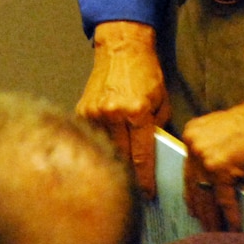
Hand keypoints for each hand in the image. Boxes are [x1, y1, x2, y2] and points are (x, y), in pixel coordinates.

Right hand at [76, 22, 169, 197]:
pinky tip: (106, 154)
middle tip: (137, 193)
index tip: (149, 194)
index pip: (142, 155)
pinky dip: (101, 146)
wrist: (121, 49)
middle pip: (121, 157)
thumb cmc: (145, 73)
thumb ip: (157, 128)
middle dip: (130, 176)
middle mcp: (113, 113)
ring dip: (113, 163)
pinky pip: (92, 137)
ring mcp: (94, 113)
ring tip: (121, 178)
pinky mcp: (82, 111)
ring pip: (104, 149)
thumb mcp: (161, 100)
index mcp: (136, 111)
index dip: (145, 178)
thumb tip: (154, 155)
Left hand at [181, 101, 243, 230]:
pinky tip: (234, 227)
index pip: (189, 170)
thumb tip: (217, 183)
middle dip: (200, 209)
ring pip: (205, 195)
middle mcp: (193, 145)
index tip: (192, 208)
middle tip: (203, 225)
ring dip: (212, 217)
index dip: (192, 192)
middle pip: (194, 185)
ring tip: (216, 232)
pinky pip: (223, 198)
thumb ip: (214, 153)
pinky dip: (230, 214)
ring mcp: (203, 157)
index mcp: (192, 133)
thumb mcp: (224, 134)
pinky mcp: (218, 169)